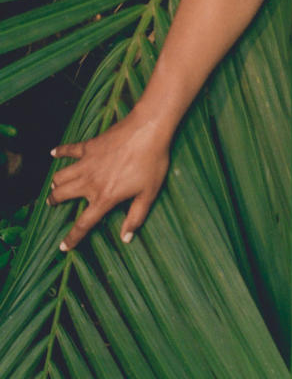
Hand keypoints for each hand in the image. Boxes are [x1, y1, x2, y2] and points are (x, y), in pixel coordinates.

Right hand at [49, 111, 171, 251]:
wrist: (147, 131)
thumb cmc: (152, 162)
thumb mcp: (149, 194)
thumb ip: (136, 217)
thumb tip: (126, 238)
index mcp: (105, 197)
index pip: (84, 223)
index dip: (72, 237)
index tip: (63, 247)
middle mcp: (90, 182)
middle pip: (61, 195)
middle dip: (54, 201)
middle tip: (53, 204)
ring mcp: (86, 163)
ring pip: (60, 175)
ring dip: (56, 182)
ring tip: (56, 186)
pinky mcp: (89, 146)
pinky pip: (68, 150)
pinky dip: (60, 152)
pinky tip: (53, 153)